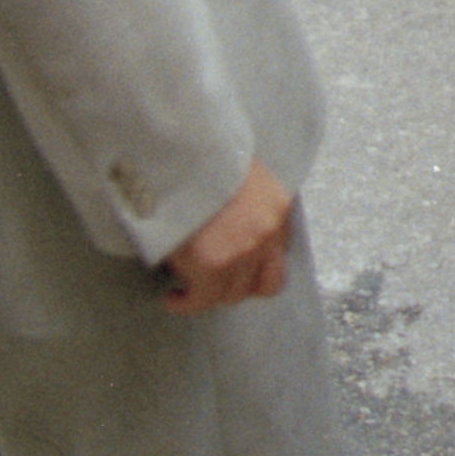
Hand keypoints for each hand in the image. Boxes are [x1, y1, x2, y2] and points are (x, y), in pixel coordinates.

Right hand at [159, 161, 295, 311]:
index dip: (257, 266)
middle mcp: (269, 232)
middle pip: (266, 283)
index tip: (239, 269)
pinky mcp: (214, 265)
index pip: (280, 253)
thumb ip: (248, 207)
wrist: (180, 153)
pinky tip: (174, 298)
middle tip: (217, 284)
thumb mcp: (242, 176)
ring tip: (190, 290)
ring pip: (233, 294)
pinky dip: (186, 302)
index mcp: (279, 207)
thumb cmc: (204, 158)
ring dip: (211, 295)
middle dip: (241, 287)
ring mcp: (245, 251)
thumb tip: (230, 231)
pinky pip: (201, 298)